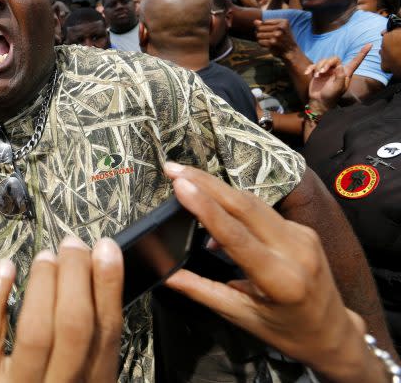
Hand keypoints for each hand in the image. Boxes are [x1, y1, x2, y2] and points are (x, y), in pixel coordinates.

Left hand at [0, 236, 122, 382]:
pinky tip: (6, 267)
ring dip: (44, 285)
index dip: (109, 286)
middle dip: (76, 277)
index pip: (107, 332)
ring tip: (46, 256)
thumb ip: (90, 350)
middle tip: (73, 245)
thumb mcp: (81, 382)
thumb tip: (99, 286)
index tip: (107, 250)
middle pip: (74, 327)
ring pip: (35, 331)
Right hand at [162, 163, 373, 381]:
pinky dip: (233, 205)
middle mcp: (296, 251)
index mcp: (280, 279)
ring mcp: (303, 236)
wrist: (334, 333)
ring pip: (253, 202)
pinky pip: (263, 210)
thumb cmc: (288, 331)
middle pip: (245, 205)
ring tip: (185, 178)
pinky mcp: (303, 229)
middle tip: (173, 168)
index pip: (236, 235)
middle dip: (206, 183)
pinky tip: (213, 207)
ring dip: (217, 187)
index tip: (180, 185)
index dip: (205, 207)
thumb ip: (202, 291)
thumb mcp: (242, 316)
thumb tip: (168, 274)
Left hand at [254, 19, 299, 57]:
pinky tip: (268, 45)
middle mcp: (280, 28)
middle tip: (267, 37)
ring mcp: (276, 35)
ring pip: (258, 35)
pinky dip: (262, 44)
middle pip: (260, 28)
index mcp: (284, 22)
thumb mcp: (279, 28)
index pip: (264, 22)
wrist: (291, 51)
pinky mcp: (272, 43)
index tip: (270, 31)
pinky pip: (260, 41)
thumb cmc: (283, 38)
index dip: (263, 27)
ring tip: (268, 40)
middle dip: (260, 33)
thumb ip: (266, 24)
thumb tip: (254, 21)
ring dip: (260, 39)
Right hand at [305, 44, 370, 112]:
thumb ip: (340, 77)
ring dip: (319, 67)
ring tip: (317, 76)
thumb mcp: (338, 88)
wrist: (319, 101)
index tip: (370, 44)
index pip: (355, 61)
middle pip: (334, 59)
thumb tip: (340, 65)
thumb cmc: (331, 96)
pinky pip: (314, 65)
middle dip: (327, 63)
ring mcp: (327, 71)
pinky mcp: (318, 72)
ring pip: (323, 61)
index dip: (362, 53)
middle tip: (322, 71)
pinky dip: (310, 68)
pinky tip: (307, 73)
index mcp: (345, 73)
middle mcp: (337, 70)